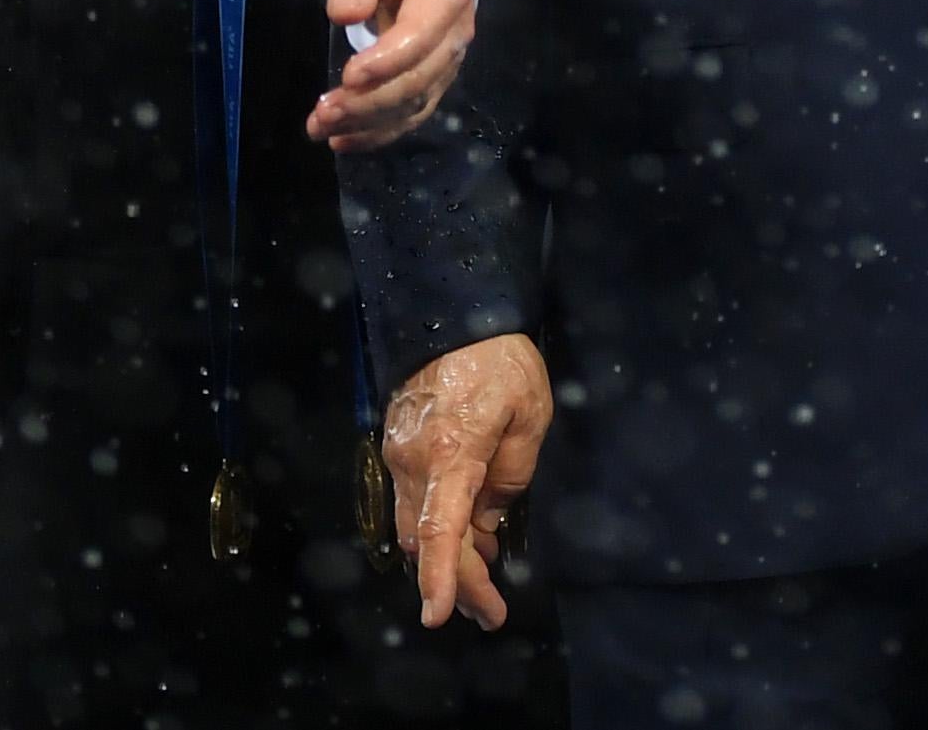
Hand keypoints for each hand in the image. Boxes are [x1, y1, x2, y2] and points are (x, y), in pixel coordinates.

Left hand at [310, 0, 476, 149]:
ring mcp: (448, 59)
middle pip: (417, 80)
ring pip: (413, 103)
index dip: (386, 62)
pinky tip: (345, 139)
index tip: (347, 76)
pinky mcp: (433, 76)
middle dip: (369, 102)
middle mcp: (456, 32)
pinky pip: (411, 111)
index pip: (420, 37)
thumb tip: (344, 14)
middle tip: (322, 111)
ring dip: (368, 123)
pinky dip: (379, 131)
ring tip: (321, 128)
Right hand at [381, 332, 551, 627]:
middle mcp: (414, 461)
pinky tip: (468, 535)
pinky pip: (414, 500)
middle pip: (426, 541)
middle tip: (491, 614)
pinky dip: (438, 526)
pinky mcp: (398, 445)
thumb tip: (489, 517)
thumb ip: (512, 474)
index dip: (441, 577)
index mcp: (451, 455)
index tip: (439, 615)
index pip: (438, 530)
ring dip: (447, 557)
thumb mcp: (529, 415)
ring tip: (484, 585)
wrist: (453, 310)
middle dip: (458, 582)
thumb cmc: (500, 360)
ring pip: (415, 525)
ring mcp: (400, 454)